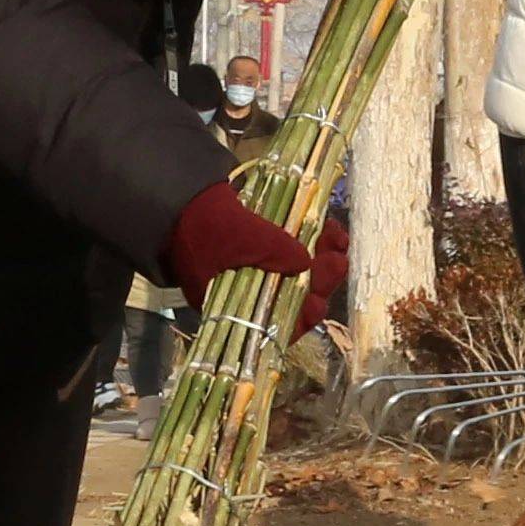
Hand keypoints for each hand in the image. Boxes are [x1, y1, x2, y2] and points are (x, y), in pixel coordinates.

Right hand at [159, 182, 348, 326]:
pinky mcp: (275, 248)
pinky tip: (331, 228)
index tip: (316, 302)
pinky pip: (305, 252)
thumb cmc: (208, 228)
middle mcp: (256, 296)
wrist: (186, 201)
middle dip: (322, 281)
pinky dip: (321, 242)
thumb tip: (305, 262)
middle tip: (337, 261)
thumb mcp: (241, 239)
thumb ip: (273, 252)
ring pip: (307, 274)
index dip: (302, 317)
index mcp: (242, 309)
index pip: (279, 324)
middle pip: (299, 298)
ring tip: (338, 239)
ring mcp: (267, 271)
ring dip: (327, 259)